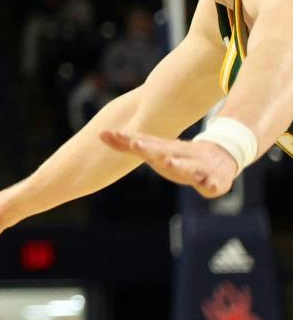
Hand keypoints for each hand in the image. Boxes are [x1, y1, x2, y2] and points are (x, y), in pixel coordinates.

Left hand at [100, 129, 238, 197]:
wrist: (219, 157)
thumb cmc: (175, 156)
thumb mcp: (152, 151)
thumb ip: (126, 145)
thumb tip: (100, 133)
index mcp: (164, 150)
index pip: (146, 143)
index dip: (131, 140)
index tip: (116, 133)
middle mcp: (180, 155)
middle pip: (165, 152)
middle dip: (151, 149)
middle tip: (137, 145)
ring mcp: (198, 167)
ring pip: (189, 167)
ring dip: (180, 165)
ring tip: (170, 162)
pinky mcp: (214, 181)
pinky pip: (214, 184)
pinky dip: (212, 185)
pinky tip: (211, 186)